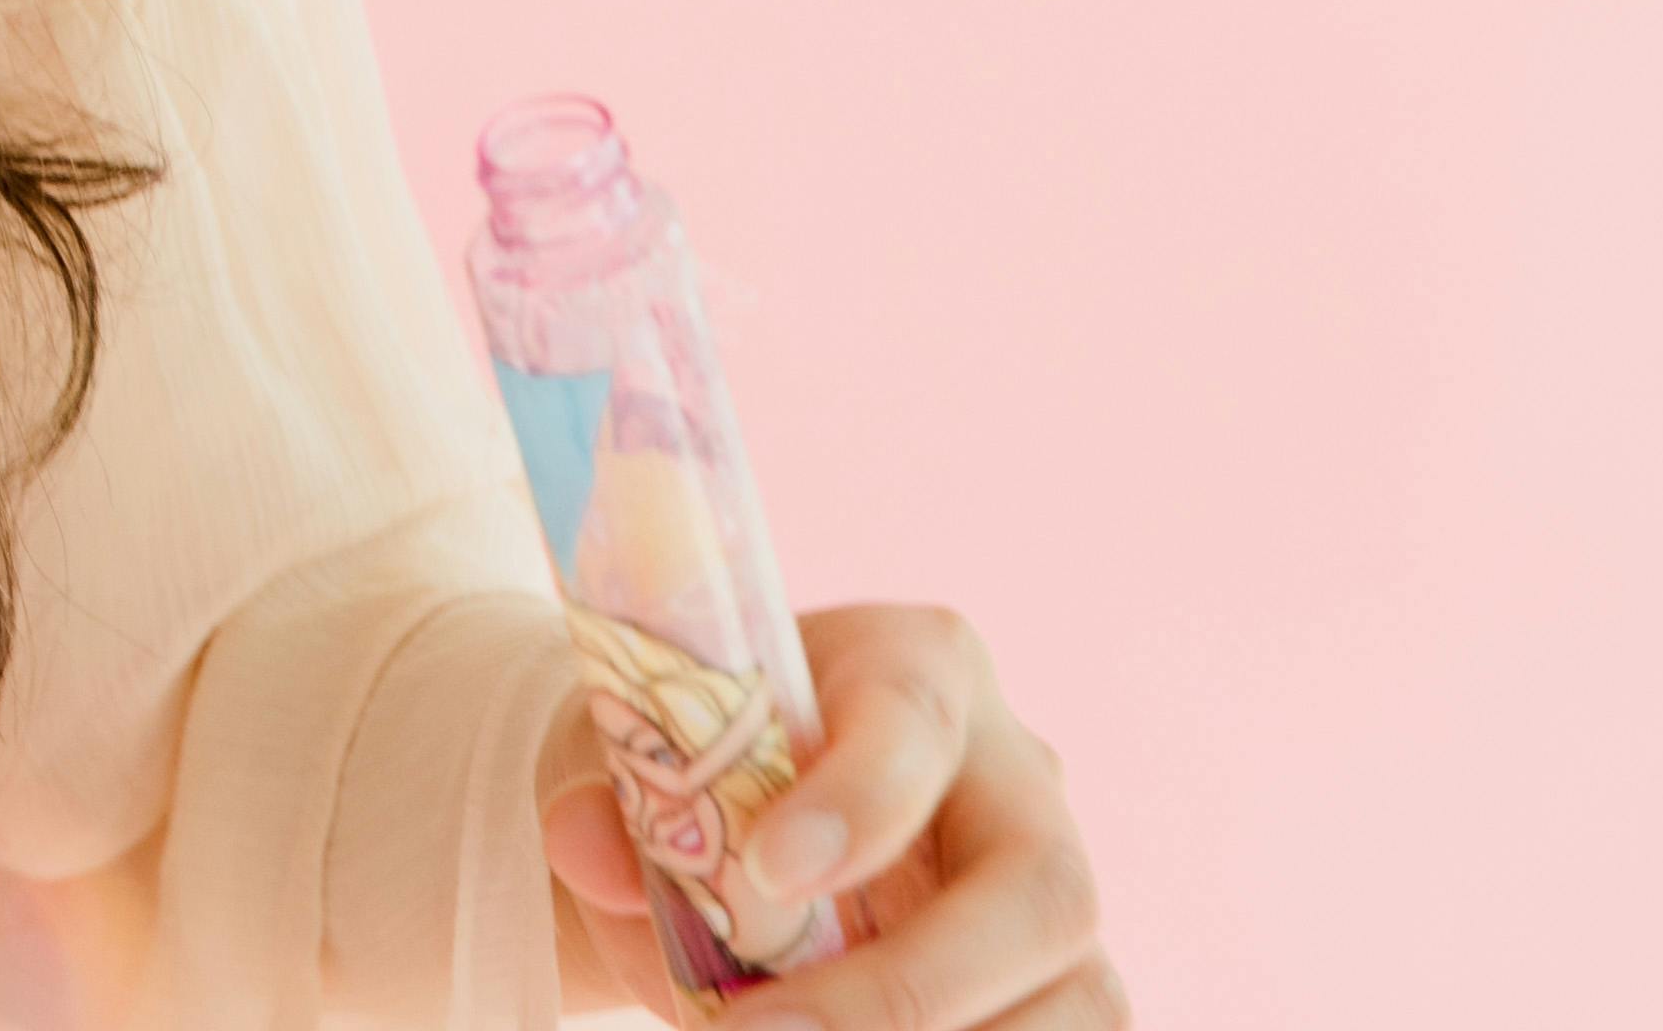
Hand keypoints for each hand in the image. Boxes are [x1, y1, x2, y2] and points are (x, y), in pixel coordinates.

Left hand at [539, 601, 1113, 1029]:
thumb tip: (582, 841)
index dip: (857, 799)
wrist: (728, 820)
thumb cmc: (691, 765)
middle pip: (1041, 889)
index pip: (913, 719)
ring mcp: (1054, 895)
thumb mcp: (634, 755)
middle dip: (908, 987)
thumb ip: (608, 796)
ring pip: (1080, 999)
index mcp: (915, 666)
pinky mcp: (1059, 987)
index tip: (763, 874)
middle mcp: (1019, 776)